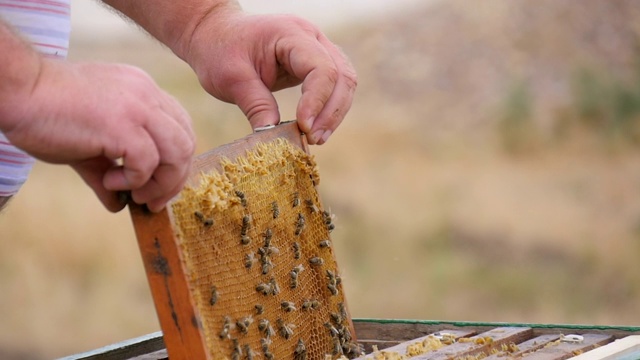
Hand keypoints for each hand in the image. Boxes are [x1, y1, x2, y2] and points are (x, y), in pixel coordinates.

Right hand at [3, 60, 194, 211]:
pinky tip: (110, 181)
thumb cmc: (47, 114)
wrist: (18, 91)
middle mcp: (147, 95)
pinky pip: (147, 161)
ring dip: (162, 183)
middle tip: (152, 200)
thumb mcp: (89, 145)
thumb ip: (109, 171)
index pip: (181, 128)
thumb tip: (118, 204)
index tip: (159, 186)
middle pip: (186, 142)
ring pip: (178, 151)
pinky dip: (135, 180)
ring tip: (137, 194)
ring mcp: (137, 107)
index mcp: (144, 92)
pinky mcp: (122, 123)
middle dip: (175, 179)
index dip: (177, 162)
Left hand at [184, 11, 356, 144]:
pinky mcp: (315, 64)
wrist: (217, 35)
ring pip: (344, 82)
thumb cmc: (220, 50)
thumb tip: (275, 137)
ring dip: (334, 113)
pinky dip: (329, 109)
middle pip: (341, 75)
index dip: (317, 101)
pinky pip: (334, 86)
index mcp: (290, 33)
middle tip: (314, 139)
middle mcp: (311, 37)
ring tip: (316, 139)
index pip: (321, 68)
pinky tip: (315, 129)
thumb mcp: (230, 78)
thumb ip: (255, 104)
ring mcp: (317, 49)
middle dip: (331, 111)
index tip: (304, 128)